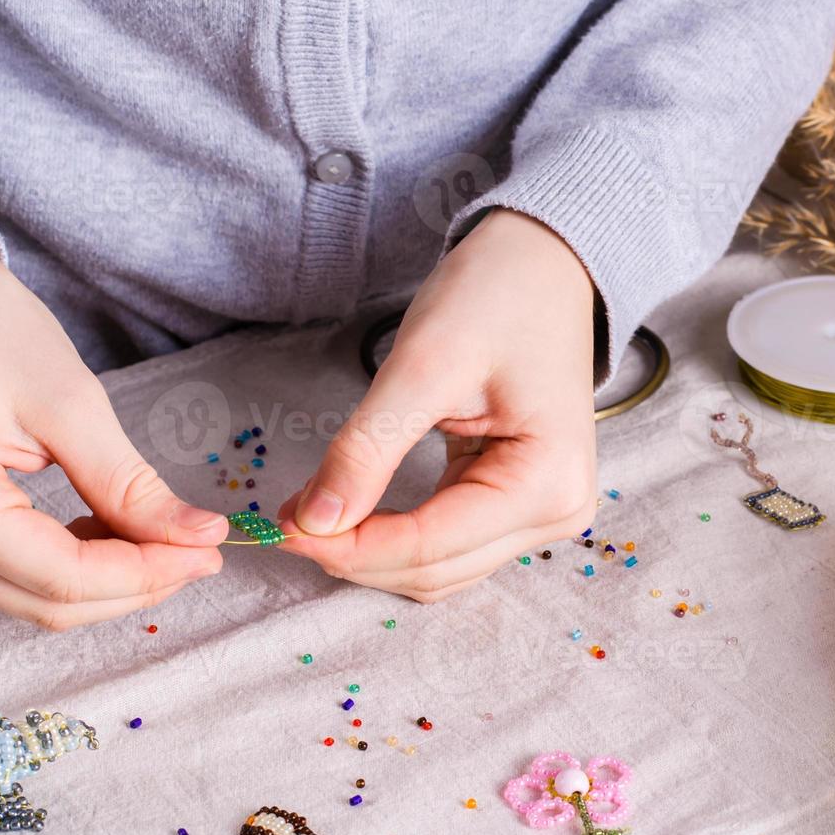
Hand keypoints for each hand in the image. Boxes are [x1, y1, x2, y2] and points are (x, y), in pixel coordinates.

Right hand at [0, 218, 226, 628]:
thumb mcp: (69, 400)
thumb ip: (128, 484)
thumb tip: (198, 535)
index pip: (64, 577)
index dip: (148, 573)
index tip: (212, 551)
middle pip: (50, 603)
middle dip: (136, 584)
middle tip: (202, 549)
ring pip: (35, 598)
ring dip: (109, 581)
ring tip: (167, 537)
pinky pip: (15, 574)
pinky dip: (74, 564)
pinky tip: (115, 530)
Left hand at [276, 209, 596, 600]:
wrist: (543, 264)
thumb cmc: (498, 296)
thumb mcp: (424, 366)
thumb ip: (367, 449)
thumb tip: (315, 522)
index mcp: (546, 483)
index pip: (430, 545)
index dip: (349, 546)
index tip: (278, 529)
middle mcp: (556, 513)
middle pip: (435, 570)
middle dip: (355, 553)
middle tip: (283, 521)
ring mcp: (541, 512)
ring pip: (438, 568)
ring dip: (371, 553)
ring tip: (309, 515)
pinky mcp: (518, 502)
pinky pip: (447, 543)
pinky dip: (394, 536)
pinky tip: (350, 510)